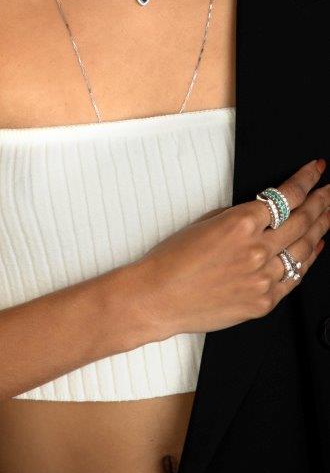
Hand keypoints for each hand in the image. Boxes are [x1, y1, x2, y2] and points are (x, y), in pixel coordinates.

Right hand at [138, 158, 329, 339]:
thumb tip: (262, 214)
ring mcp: (264, 277)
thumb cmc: (173, 260)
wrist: (160, 297)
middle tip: (329, 191)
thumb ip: (239, 217)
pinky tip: (315, 248)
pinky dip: (309, 260)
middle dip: (321, 202)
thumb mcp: (204, 223)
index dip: (306, 181)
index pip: (286, 196)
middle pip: (303, 220)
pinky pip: (295, 277)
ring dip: (321, 228)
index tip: (316, 172)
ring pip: (305, 249)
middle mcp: (257, 249)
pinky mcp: (265, 300)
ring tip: (328, 215)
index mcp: (240, 223)